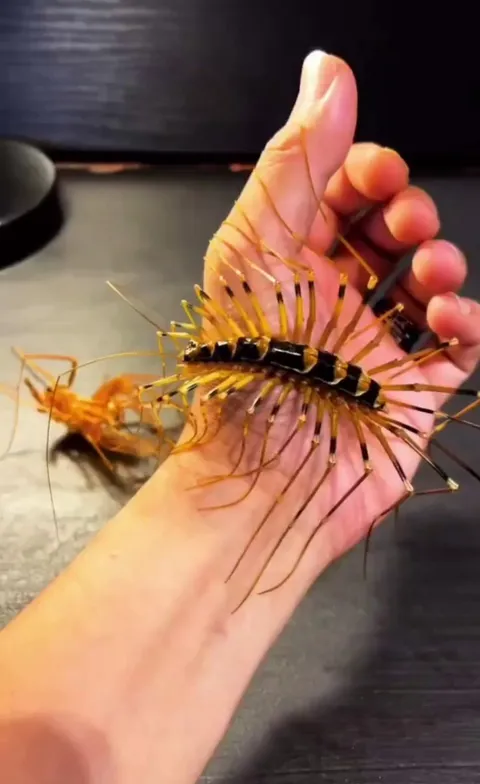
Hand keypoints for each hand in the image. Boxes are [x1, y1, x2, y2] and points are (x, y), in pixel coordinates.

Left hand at [197, 50, 479, 599]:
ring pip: (428, 281)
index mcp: (290, 263)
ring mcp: (374, 344)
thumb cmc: (249, 370)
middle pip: (389, 232)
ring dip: (443, 261)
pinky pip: (458, 345)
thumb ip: (297, 158)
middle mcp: (332, 300)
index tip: (377, 171)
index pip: (338, 195)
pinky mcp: (411, 389)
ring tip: (432, 270)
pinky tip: (448, 319)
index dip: (366, 170)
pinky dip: (467, 322)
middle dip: (408, 211)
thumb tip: (327, 72)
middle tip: (406, 220)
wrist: (268, 472)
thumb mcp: (259, 244)